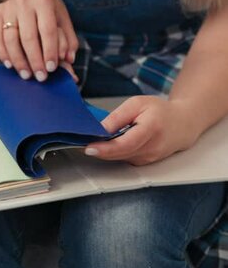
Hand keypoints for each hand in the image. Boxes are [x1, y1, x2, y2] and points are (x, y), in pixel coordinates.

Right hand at [0, 0, 78, 80]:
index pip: (48, 30)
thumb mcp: (61, 19)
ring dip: (18, 61)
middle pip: (28, 37)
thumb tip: (69, 59)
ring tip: (26, 75)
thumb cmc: (47, 12)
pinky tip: (10, 65)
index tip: (51, 69)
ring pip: (11, 39)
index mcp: (44, 1)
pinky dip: (3, 54)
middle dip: (35, 60)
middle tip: (40, 77)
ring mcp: (8, 7)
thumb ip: (68, 40)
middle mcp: (24, 2)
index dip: (50, 51)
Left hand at [84, 96, 202, 164]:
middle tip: (85, 143)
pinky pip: (124, 158)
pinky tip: (112, 144)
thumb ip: (117, 117)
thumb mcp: (136, 104)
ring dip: (106, 151)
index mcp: (152, 129)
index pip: (125, 144)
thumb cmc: (160, 111)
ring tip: (99, 141)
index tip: (89, 148)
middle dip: (100, 150)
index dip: (105, 148)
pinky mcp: (145, 162)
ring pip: (120, 157)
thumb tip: (99, 130)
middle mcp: (152, 147)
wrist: (183, 124)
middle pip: (120, 153)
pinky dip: (115, 153)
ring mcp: (150, 158)